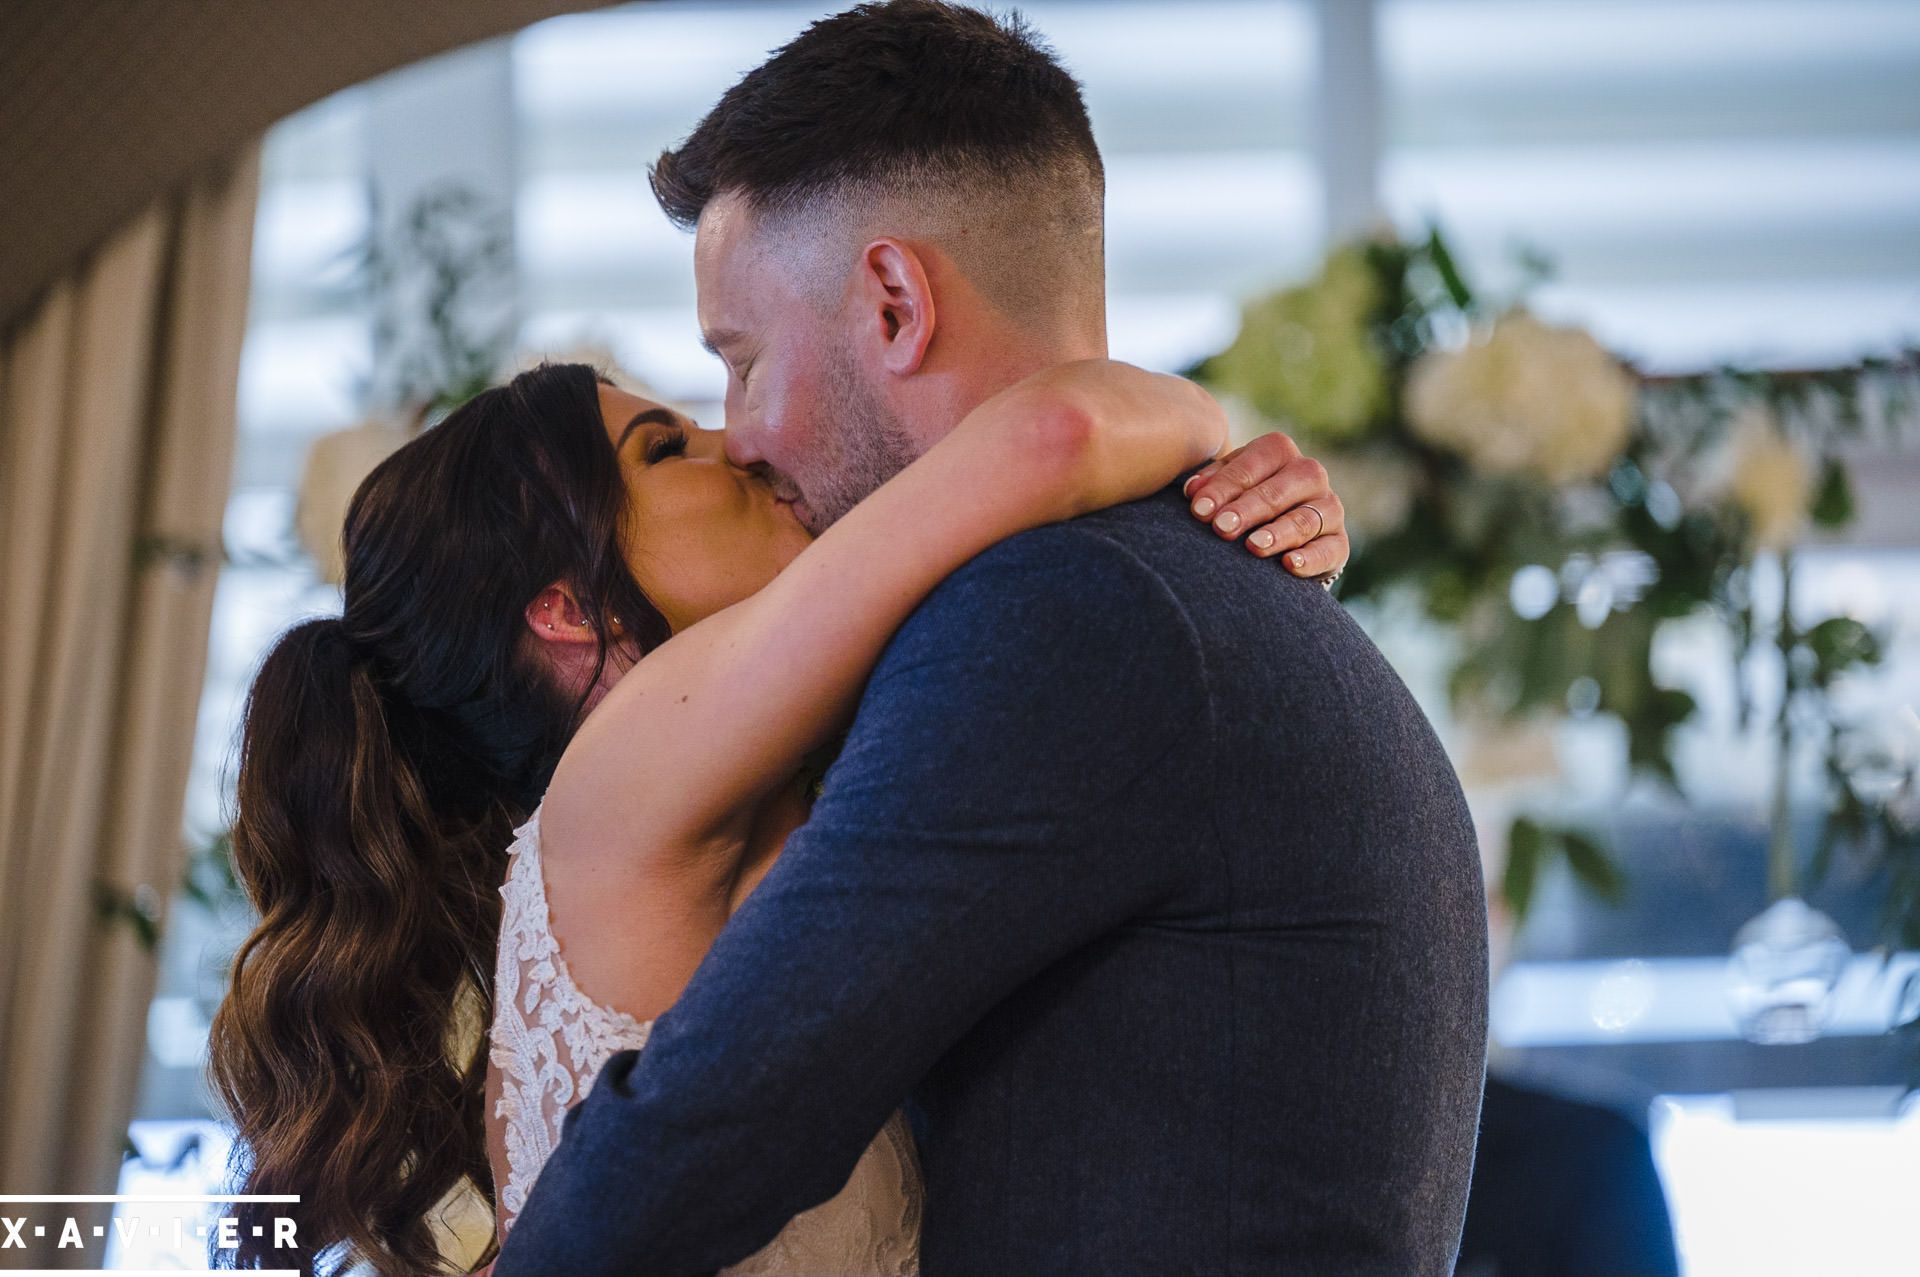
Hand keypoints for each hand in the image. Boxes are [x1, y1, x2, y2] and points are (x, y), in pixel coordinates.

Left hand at [1181, 433, 1347, 582]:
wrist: (1280, 533)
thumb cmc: (1243, 500)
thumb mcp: (1226, 485)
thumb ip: (1210, 484)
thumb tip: (1192, 491)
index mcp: (1279, 452)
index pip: (1254, 462)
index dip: (1225, 485)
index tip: (1199, 509)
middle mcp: (1310, 474)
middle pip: (1280, 490)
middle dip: (1249, 509)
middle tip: (1222, 527)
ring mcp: (1329, 508)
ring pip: (1306, 519)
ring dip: (1278, 533)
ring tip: (1253, 547)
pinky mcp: (1339, 543)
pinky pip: (1329, 549)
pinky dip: (1310, 558)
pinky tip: (1289, 565)